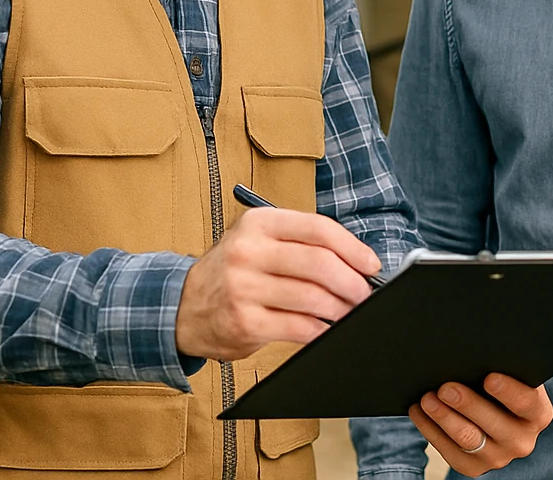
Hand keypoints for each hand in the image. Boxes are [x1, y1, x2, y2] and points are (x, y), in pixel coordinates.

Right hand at [174, 207, 381, 361]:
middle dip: (352, 282)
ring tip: (350, 312)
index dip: (353, 248)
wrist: (181, 305)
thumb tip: (355, 262)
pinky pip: (298, 326)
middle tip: (365, 294)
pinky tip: (327, 329)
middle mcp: (249, 251)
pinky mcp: (244, 322)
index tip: (371, 264)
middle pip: (319, 264)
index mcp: (259, 223)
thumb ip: (300, 244)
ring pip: (312, 297)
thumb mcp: (258, 240)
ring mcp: (244, 287)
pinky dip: (320, 330)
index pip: (318, 229)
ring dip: (341, 309)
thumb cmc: (233, 270)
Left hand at [409, 374, 552, 476]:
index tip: (489, 377)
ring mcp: (498, 458)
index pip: (526, 402)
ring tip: (427, 398)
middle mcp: (522, 441)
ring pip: (467, 438)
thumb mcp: (513, 377)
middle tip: (446, 387)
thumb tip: (478, 350)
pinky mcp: (473, 468)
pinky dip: (431, 429)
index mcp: (538, 414)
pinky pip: (448, 451)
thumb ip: (504, 367)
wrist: (497, 415)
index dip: (508, 391)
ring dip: (444, 416)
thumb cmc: (504, 385)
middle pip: (492, 423)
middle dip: (466, 403)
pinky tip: (419, 411)